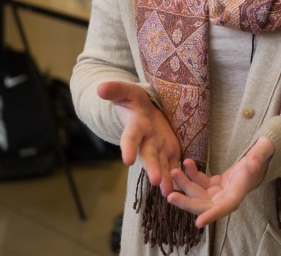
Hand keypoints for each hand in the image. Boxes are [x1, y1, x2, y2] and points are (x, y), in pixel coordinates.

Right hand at [97, 81, 180, 196]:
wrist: (143, 110)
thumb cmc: (133, 100)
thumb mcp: (125, 91)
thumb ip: (115, 90)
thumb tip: (100, 88)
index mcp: (135, 126)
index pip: (130, 138)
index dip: (128, 148)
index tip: (127, 160)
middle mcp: (145, 141)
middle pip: (148, 156)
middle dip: (152, 168)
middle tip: (156, 181)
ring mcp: (158, 148)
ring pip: (161, 164)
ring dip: (165, 178)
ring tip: (169, 192)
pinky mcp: (169, 151)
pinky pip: (173, 164)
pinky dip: (176, 176)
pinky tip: (180, 187)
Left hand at [167, 137, 274, 227]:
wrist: (261, 155)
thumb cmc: (264, 152)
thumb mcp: (264, 150)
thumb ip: (258, 156)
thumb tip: (253, 164)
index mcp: (240, 191)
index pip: (226, 207)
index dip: (212, 215)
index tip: (198, 223)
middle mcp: (228, 196)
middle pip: (205, 206)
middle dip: (187, 203)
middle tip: (170, 196)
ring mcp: (220, 192)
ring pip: (198, 195)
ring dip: (185, 185)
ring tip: (174, 171)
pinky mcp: (215, 186)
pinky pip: (199, 184)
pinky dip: (191, 175)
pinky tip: (186, 163)